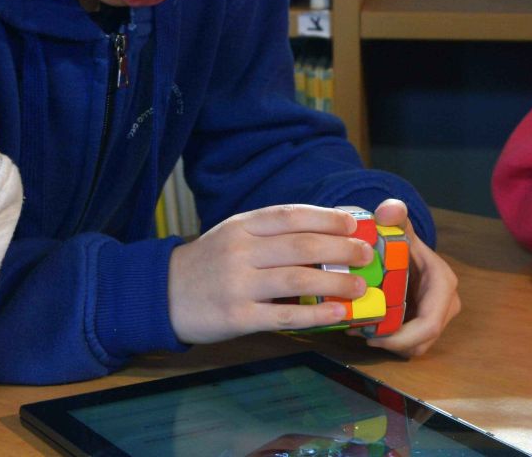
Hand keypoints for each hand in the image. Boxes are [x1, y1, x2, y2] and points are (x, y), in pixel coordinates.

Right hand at [167, 204, 376, 343]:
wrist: (164, 293)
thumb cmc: (208, 262)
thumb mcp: (233, 235)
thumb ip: (269, 233)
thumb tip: (322, 231)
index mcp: (242, 226)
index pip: (289, 215)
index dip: (325, 217)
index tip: (354, 222)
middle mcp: (240, 250)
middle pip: (299, 244)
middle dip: (340, 248)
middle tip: (366, 254)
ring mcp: (238, 283)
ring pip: (296, 278)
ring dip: (334, 281)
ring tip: (360, 286)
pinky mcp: (237, 316)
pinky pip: (283, 314)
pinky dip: (314, 313)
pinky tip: (337, 313)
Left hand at [357, 198, 460, 356]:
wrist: (406, 248)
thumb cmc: (403, 239)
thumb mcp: (399, 226)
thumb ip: (395, 215)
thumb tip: (388, 212)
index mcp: (443, 285)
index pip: (429, 324)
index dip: (402, 337)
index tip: (371, 336)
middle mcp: (446, 305)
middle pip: (421, 340)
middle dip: (390, 343)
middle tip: (357, 333)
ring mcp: (436, 316)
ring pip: (414, 346)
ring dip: (387, 344)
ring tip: (356, 330)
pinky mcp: (424, 323)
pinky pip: (409, 342)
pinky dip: (388, 340)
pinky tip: (363, 328)